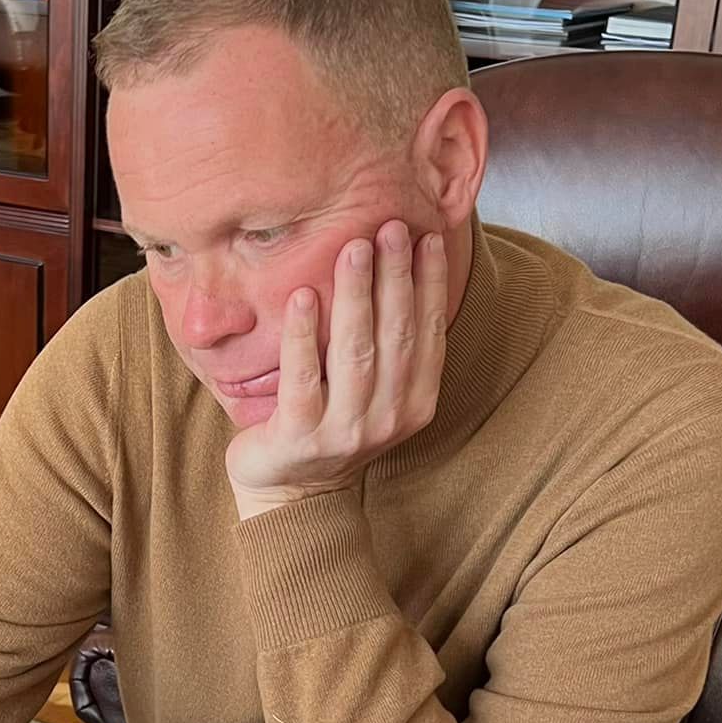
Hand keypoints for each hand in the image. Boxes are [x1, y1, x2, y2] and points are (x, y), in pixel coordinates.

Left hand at [226, 220, 448, 516]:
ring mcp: (344, 430)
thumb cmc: (333, 426)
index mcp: (415, 403)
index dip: (430, 284)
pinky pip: (302, 378)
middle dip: (396, 277)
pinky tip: (301, 296)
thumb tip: (400, 266)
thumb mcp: (377, 393)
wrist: (292, 495)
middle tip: (390, 226)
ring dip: (356, 296)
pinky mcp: (299, 436)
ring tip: (353, 248)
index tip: (427, 236)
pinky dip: (303, 335)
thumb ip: (391, 347)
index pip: (427, 333)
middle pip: (396, 336)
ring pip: (356, 352)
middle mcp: (388, 417)